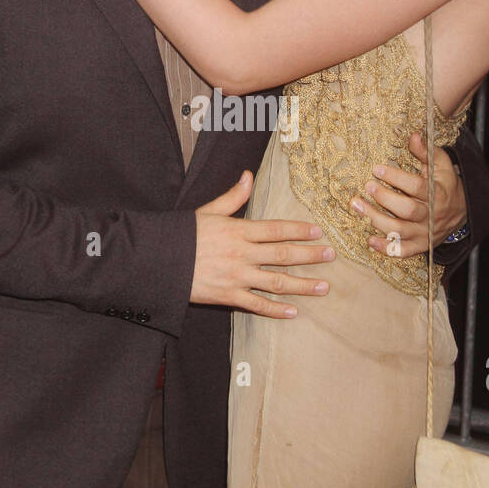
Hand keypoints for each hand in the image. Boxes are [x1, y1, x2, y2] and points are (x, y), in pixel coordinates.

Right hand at [192, 172, 334, 317]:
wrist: (157, 261)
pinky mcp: (228, 296)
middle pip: (283, 255)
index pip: (276, 229)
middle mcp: (242, 254)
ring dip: (302, 285)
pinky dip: (275, 309)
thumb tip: (248, 175)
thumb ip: (232, 196)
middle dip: (310, 256)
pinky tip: (293, 311)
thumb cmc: (181, 235)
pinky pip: (256, 305)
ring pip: (276, 282)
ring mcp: (236, 277)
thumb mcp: (207, 211)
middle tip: (331, 256)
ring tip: (323, 287)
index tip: (318, 232)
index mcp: (238, 231)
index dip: (299, 230)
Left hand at [351, 134, 467, 257]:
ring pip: (399, 231)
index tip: (376, 169)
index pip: (416, 186)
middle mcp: (431, 215)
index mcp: (438, 194)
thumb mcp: (441, 165)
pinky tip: (369, 240)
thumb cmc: (445, 184)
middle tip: (367, 186)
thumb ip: (426, 152)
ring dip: (376, 219)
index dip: (396, 178)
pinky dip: (385, 248)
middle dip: (385, 198)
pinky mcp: (419, 246)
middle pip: (407, 210)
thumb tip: (412, 135)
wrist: (462, 212)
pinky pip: (402, 251)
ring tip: (357, 206)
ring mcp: (424, 233)